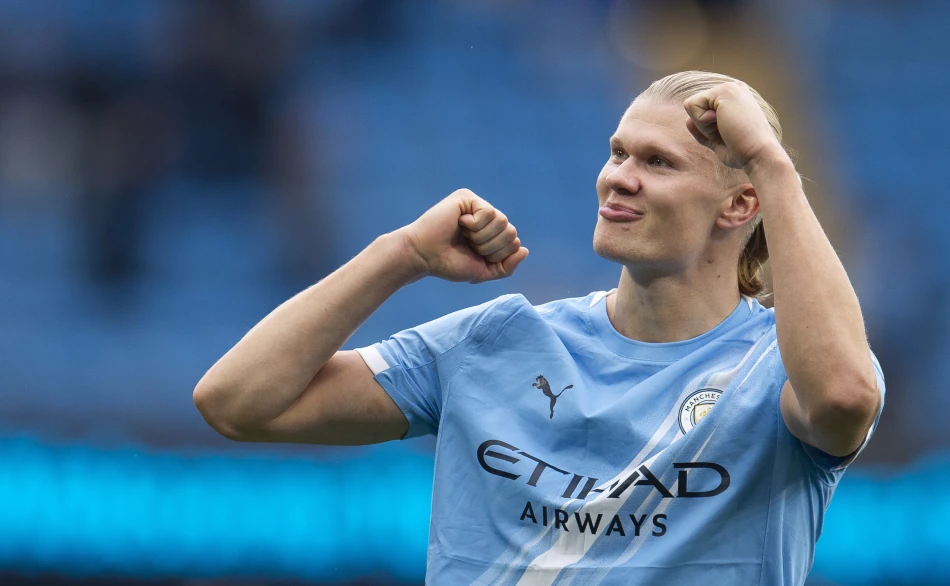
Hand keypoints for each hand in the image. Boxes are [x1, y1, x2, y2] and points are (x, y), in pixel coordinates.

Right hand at [397, 189, 528, 283]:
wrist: (424, 257)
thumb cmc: (449, 263)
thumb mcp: (483, 271)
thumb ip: (506, 266)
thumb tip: (524, 250)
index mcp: (490, 233)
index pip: (513, 242)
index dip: (498, 255)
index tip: (475, 255)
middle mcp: (485, 216)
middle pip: (511, 231)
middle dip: (491, 247)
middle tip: (470, 246)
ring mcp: (476, 205)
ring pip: (502, 221)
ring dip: (483, 237)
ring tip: (464, 236)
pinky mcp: (467, 198)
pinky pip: (489, 212)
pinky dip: (475, 225)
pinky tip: (460, 224)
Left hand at [683, 82, 787, 171]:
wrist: (759, 154)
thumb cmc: (742, 152)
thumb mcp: (717, 140)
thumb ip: (703, 130)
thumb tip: (687, 121)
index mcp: (733, 99)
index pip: (701, 110)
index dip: (706, 128)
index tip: (728, 134)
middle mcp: (732, 89)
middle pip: (694, 106)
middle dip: (703, 126)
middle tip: (727, 132)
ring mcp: (729, 87)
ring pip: (691, 105)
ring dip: (703, 125)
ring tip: (727, 128)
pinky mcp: (724, 91)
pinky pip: (692, 106)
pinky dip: (702, 122)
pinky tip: (723, 124)